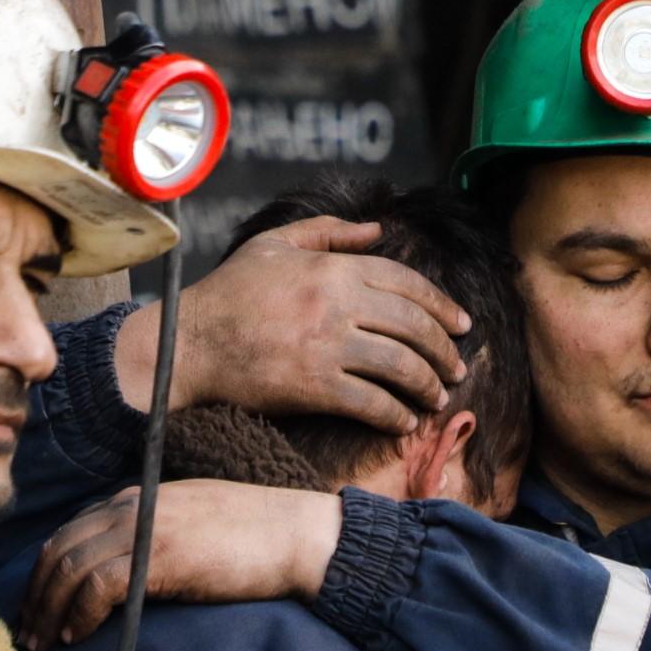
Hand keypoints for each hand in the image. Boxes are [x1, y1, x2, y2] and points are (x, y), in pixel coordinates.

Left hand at [19, 479, 342, 650]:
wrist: (298, 535)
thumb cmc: (255, 537)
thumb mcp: (192, 525)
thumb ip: (154, 536)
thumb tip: (125, 573)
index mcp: (139, 498)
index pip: (72, 530)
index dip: (46, 571)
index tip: (39, 607)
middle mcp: (134, 507)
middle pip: (61, 548)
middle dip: (36, 594)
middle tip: (30, 634)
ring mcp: (146, 528)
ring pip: (71, 567)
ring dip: (50, 611)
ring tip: (45, 644)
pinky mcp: (161, 556)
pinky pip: (99, 586)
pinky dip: (80, 614)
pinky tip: (78, 635)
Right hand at [116, 216, 470, 433]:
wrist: (189, 342)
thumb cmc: (229, 293)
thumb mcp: (276, 245)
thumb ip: (330, 231)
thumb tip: (379, 228)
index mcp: (333, 267)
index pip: (407, 283)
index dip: (442, 305)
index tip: (461, 325)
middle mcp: (337, 303)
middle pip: (413, 326)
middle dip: (444, 350)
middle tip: (457, 367)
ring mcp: (327, 346)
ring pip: (400, 366)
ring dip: (427, 385)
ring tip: (435, 396)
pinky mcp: (314, 387)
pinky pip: (372, 403)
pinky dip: (395, 415)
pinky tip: (404, 421)